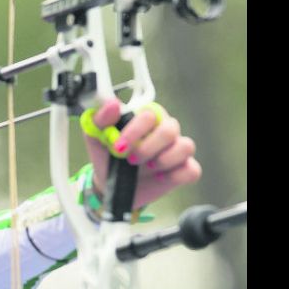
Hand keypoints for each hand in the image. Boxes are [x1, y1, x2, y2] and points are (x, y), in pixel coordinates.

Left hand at [83, 98, 200, 209]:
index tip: (118, 146)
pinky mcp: (183, 169)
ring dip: (163, 160)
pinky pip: (192, 170)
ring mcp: (176, 149)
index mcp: (145, 117)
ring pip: (186, 146)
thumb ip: (100, 118)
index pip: (149, 114)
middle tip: (130, 159)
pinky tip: (159, 177)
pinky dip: (175, 175)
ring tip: (147, 166)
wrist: (111, 184)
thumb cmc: (107, 154)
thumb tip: (113, 104)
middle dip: (148, 147)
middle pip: (170, 129)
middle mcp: (164, 129)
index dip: (135, 131)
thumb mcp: (96, 136)